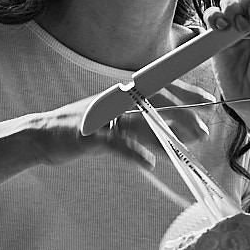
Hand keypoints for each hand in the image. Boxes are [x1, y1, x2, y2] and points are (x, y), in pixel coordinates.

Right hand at [30, 83, 214, 169]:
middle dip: (182, 116)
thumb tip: (174, 129)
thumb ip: (142, 120)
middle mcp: (115, 99)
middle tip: (202, 132)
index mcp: (122, 93)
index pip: (159, 85)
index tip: (208, 99)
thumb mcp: (114, 118)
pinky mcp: (89, 136)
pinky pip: (117, 144)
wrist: (42, 135)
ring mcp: (102, 116)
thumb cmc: (83, 128)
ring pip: (140, 124)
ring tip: (181, 152)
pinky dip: (134, 153)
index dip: (185, 90)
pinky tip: (149, 164)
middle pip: (155, 102)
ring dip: (164, 139)